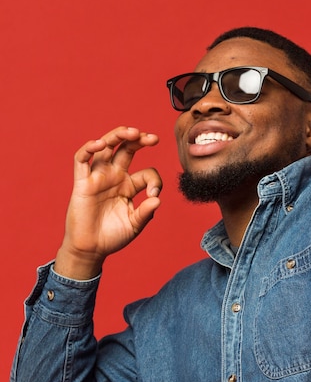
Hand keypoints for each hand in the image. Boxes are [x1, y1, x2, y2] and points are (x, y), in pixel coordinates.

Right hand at [54, 127, 161, 279]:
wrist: (91, 249)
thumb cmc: (113, 236)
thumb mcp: (135, 225)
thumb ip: (145, 212)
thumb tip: (157, 199)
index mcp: (130, 186)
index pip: (147, 173)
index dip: (154, 181)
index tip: (154, 196)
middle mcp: (115, 177)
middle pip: (127, 149)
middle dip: (140, 140)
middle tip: (153, 138)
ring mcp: (98, 178)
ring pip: (106, 148)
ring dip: (118, 136)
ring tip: (132, 132)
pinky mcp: (82, 183)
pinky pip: (82, 160)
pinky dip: (89, 149)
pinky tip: (100, 143)